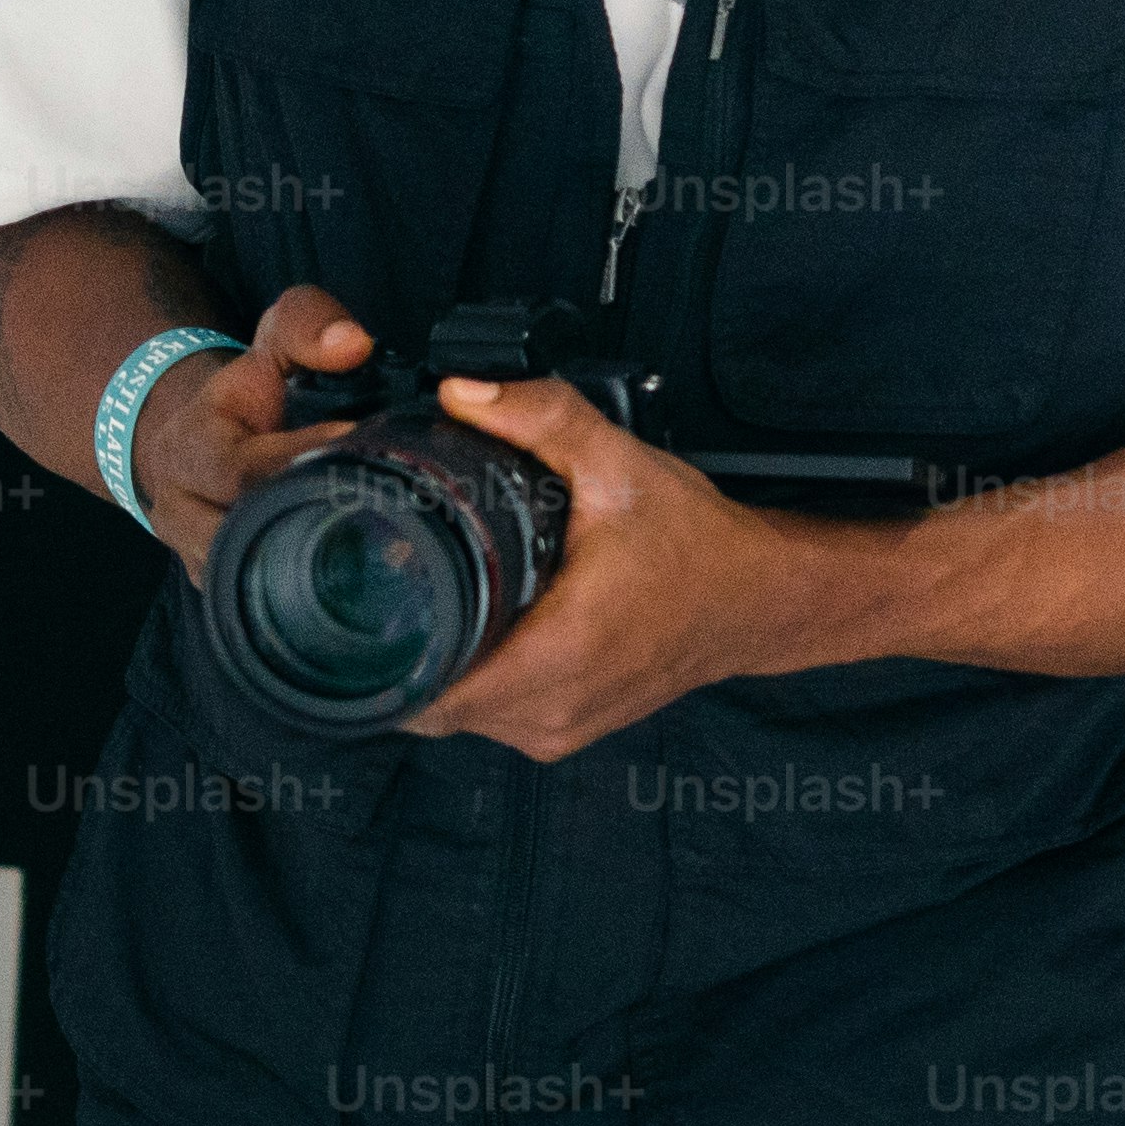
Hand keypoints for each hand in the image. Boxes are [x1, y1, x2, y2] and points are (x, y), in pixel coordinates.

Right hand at [134, 286, 382, 581]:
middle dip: (310, 518)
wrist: (202, 441)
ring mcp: (197, 554)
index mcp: (189, 449)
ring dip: (310, 565)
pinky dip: (305, 594)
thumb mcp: (271, 337)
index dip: (299, 460)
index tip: (355, 445)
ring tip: (382, 544)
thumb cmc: (247, 392)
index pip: (242, 468)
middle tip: (385, 503)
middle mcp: (181, 508)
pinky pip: (257, 603)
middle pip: (241, 533)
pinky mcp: (220, 585)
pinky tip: (361, 583)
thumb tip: (352, 344)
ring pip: (248, 577)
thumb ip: (308, 324)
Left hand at [392, 372, 844, 763]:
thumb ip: (543, 421)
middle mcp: (550, 708)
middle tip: (393, 584)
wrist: (762, 600)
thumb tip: (461, 392)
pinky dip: (471, 681)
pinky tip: (478, 634)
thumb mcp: (623, 470)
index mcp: (559, 652)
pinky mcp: (562, 733)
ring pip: (449, 715)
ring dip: (433, 667)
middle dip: (397, 646)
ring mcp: (556, 730)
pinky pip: (485, 719)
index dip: (375, 648)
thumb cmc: (700, 546)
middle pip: (422, 700)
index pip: (420, 684)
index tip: (362, 599)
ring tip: (435, 605)